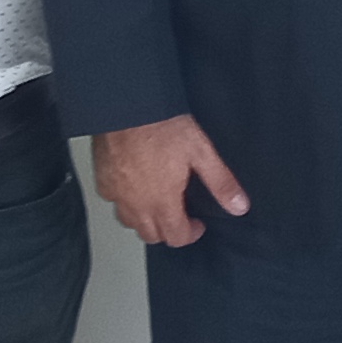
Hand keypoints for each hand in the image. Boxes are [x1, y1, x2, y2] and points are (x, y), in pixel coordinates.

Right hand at [91, 114, 247, 246]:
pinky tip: (132, 187)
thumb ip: (220, 183)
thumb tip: (239, 206)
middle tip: (179, 215)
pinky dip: (124, 201)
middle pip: (151, 235)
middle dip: (168, 231)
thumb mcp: (201, 153)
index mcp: (163, 202)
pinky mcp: (102, 180)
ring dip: (144, 220)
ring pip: (129, 222)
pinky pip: (112, 202)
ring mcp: (116, 193)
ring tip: (156, 204)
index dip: (190, 234)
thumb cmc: (162, 126)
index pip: (175, 238)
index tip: (197, 224)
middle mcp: (137, 204)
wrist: (127, 105)